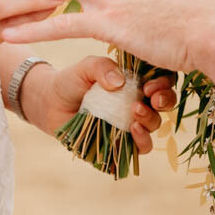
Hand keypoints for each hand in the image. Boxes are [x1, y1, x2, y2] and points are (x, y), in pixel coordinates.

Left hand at [21, 56, 177, 153]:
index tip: (152, 83)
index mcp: (135, 81)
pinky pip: (140, 148)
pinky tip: (133, 130)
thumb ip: (101, 66)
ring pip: (155, 125)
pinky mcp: (121, 144)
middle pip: (165, 103)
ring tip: (135, 112)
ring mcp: (130, 124)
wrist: (49, 103)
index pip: (161, 80)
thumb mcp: (86, 67)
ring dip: (151, 119)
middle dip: (165, 100)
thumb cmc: (70, 81)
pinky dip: (142, 140)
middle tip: (152, 98)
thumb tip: (118, 82)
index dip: (164, 82)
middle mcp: (138, 102)